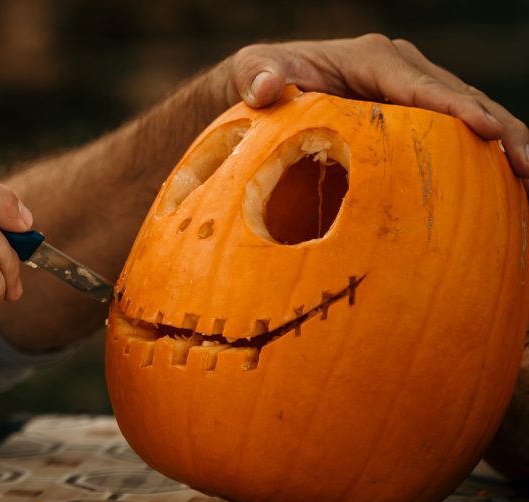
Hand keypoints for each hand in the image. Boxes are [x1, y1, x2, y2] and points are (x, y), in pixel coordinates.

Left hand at [218, 34, 528, 182]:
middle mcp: (402, 70)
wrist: (261, 92)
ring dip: (503, 145)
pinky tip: (507, 191)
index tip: (484, 129)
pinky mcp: (415, 120)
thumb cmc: (258, 80)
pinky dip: (482, 161)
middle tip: (526, 164)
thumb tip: (265, 87)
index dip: (453, 107)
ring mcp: (413, 94)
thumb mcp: (250, 73)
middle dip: (497, 128)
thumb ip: (255, 76)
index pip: (419, 84)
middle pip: (460, 97)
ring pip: (468, 116)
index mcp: (372, 59)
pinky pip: (454, 139)